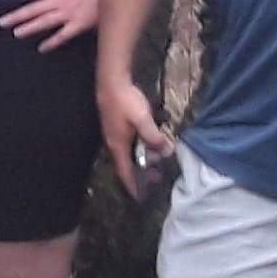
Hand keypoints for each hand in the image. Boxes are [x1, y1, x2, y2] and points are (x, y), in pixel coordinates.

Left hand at [0, 0, 102, 45]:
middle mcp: (57, 1)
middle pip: (32, 9)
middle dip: (16, 16)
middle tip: (1, 23)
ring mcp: (67, 14)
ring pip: (43, 22)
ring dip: (29, 28)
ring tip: (16, 33)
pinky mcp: (77, 25)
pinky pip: (62, 36)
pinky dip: (51, 43)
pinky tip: (42, 49)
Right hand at [99, 73, 173, 191]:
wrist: (111, 80)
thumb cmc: (125, 101)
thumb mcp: (143, 119)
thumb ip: (153, 137)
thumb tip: (166, 152)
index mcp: (118, 145)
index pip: (125, 171)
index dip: (132, 185)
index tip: (139, 197)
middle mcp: (114, 143)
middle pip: (127, 164)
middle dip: (141, 173)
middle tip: (157, 177)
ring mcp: (115, 134)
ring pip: (129, 153)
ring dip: (142, 159)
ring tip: (158, 158)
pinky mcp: (117, 126)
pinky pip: (129, 144)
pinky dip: (139, 149)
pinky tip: (149, 142)